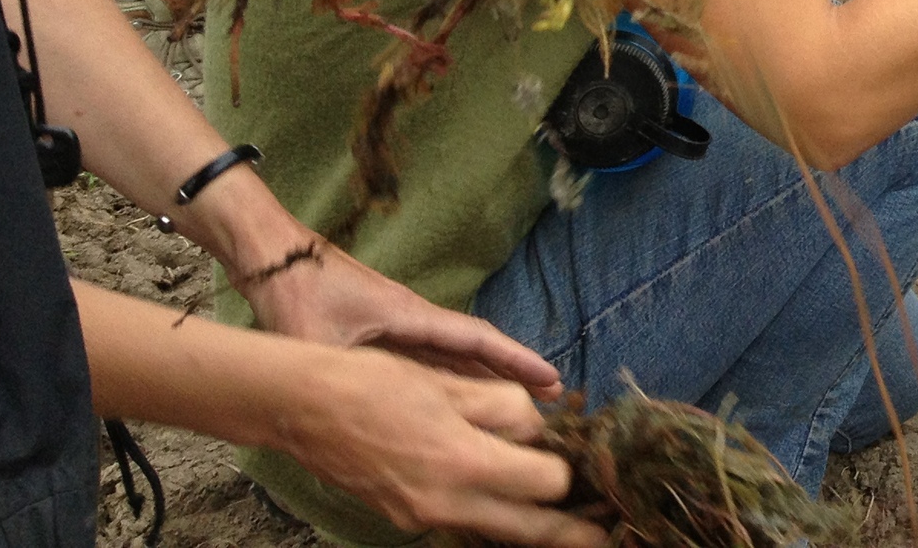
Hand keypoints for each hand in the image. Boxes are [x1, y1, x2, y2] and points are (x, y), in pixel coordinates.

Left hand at [241, 232, 562, 394]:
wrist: (276, 257)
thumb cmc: (299, 293)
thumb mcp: (316, 341)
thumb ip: (343, 376)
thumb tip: (358, 414)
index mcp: (410, 317)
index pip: (476, 340)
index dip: (515, 360)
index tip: (551, 377)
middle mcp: (415, 319)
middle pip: (476, 347)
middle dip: (514, 371)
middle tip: (554, 395)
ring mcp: (400, 323)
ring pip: (455, 354)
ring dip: (487, 375)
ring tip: (520, 401)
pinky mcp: (382, 329)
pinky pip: (430, 357)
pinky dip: (456, 374)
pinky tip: (462, 395)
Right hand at [283, 349, 600, 547]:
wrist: (306, 408)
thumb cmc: (379, 383)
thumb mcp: (453, 383)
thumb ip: (506, 410)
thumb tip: (540, 430)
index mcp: (464, 462)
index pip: (546, 484)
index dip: (568, 467)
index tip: (582, 455)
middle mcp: (446, 503)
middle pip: (529, 531)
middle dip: (573, 533)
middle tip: (611, 534)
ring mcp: (423, 518)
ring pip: (497, 534)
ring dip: (535, 530)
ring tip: (572, 525)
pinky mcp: (407, 518)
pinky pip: (466, 525)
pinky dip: (495, 519)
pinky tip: (513, 504)